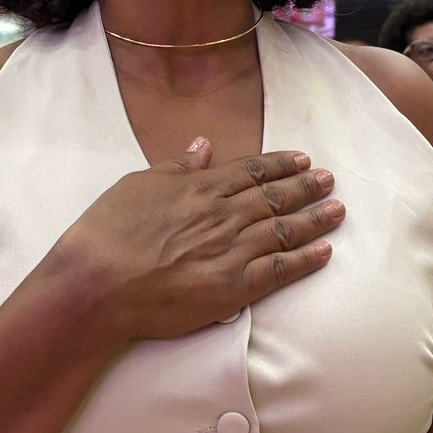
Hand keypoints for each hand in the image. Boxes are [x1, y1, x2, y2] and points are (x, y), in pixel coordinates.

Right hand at [47, 139, 343, 341]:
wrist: (94, 284)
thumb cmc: (108, 232)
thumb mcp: (138, 184)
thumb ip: (177, 165)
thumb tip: (204, 145)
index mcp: (199, 187)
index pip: (250, 170)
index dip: (280, 164)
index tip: (303, 159)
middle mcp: (221, 214)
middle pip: (274, 197)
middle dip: (306, 187)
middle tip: (331, 180)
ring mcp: (229, 251)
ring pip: (283, 230)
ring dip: (314, 218)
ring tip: (337, 210)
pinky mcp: (230, 288)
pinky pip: (278, 271)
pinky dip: (304, 260)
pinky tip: (324, 251)